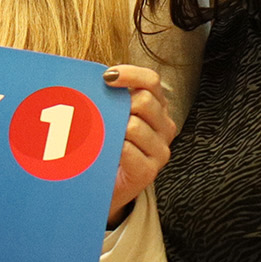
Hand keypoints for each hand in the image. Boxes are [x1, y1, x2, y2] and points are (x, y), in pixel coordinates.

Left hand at [102, 64, 174, 226]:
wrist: (105, 187)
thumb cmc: (107, 146)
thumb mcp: (112, 116)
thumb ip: (111, 97)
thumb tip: (96, 78)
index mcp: (158, 108)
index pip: (151, 81)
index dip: (130, 74)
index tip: (106, 77)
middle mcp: (165, 127)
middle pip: (144, 101)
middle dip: (118, 105)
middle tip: (101, 116)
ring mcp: (160, 150)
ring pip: (134, 126)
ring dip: (112, 129)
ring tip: (101, 137)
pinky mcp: (149, 171)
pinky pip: (128, 150)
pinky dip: (112, 148)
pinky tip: (104, 153)